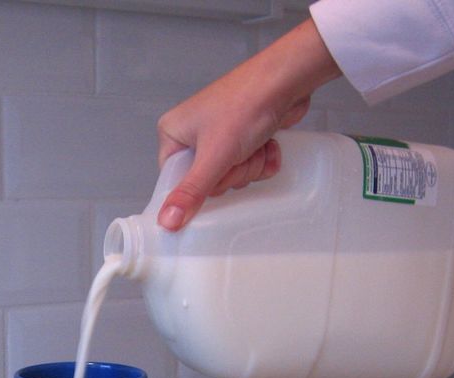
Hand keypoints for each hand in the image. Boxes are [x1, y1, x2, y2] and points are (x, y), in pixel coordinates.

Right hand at [156, 18, 340, 230]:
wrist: (286, 80)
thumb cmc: (246, 104)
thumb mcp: (214, 156)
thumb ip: (191, 192)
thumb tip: (167, 222)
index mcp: (173, 134)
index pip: (176, 181)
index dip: (200, 187)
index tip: (215, 179)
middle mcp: (193, 134)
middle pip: (208, 182)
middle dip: (232, 174)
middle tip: (239, 155)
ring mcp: (219, 135)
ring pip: (232, 176)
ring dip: (250, 166)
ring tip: (256, 144)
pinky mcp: (243, 136)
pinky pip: (249, 166)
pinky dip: (262, 160)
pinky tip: (268, 144)